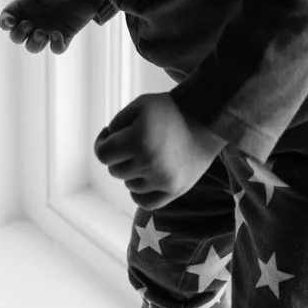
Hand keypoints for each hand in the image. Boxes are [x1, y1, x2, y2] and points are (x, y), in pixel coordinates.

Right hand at [0, 0, 99, 53]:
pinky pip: (57, 48)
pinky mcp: (65, 34)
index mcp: (24, 6)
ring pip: (34, 46)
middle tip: (29, 25)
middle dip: (19, 35)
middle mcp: (34, 19)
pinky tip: (58, 35)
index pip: (7, 19)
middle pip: (17, 37)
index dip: (4, 23)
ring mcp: (49, 28)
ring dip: (34, 44)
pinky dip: (56, 46)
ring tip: (42, 33)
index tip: (9, 22)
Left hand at [94, 91, 225, 209]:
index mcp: (138, 141)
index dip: (102, 142)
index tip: (110, 133)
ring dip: (132, 172)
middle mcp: (151, 163)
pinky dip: (139, 193)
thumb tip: (105, 149)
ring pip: (129, 185)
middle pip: (115, 170)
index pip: (103, 154)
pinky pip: (145, 202)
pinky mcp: (176, 190)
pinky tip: (144, 177)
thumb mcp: (138, 105)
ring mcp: (164, 180)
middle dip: (120, 155)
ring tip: (147, 154)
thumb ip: (115, 125)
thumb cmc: (168, 110)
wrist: (205, 120)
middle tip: (134, 141)